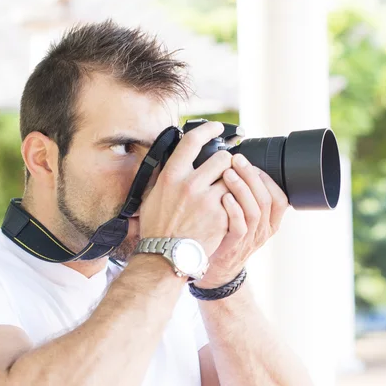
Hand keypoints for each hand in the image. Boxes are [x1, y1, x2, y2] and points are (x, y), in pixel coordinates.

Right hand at [139, 122, 232, 256]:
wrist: (167, 256)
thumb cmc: (157, 227)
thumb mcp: (151, 196)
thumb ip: (163, 175)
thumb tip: (171, 156)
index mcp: (171, 176)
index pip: (192, 141)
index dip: (208, 130)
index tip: (216, 128)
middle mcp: (190, 185)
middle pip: (222, 158)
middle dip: (227, 163)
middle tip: (225, 170)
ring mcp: (207, 201)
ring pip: (233, 178)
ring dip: (233, 182)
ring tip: (226, 191)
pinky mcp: (221, 216)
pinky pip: (235, 200)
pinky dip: (233, 203)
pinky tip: (225, 210)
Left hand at [193, 153, 289, 288]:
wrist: (213, 269)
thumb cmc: (225, 236)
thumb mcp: (243, 219)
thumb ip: (247, 199)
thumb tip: (241, 168)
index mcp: (270, 223)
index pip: (280, 198)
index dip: (266, 178)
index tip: (251, 163)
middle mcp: (263, 232)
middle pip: (266, 200)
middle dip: (252, 176)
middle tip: (237, 160)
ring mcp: (249, 240)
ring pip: (255, 211)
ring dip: (242, 188)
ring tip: (227, 173)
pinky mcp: (233, 246)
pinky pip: (239, 226)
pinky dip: (233, 209)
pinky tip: (223, 196)